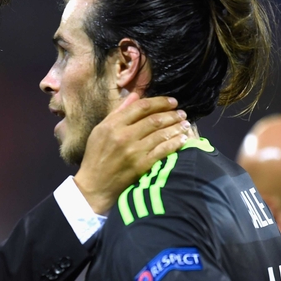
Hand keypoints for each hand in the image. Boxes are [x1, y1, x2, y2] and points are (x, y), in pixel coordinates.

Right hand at [74, 93, 187, 213]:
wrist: (94, 184)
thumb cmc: (96, 156)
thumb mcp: (100, 130)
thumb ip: (118, 112)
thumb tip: (135, 95)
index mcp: (113, 125)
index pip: (141, 107)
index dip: (160, 102)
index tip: (172, 102)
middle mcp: (124, 136)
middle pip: (154, 119)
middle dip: (172, 114)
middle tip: (182, 113)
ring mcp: (133, 151)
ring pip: (161, 134)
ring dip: (176, 127)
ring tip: (185, 124)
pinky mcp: (141, 165)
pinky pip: (162, 151)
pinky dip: (174, 143)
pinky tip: (182, 139)